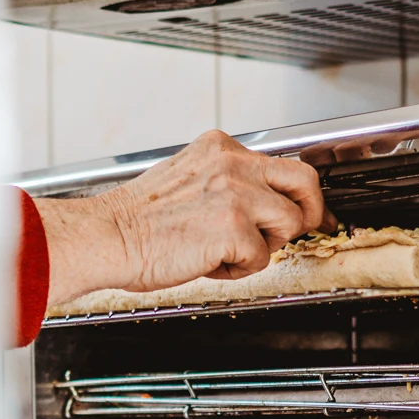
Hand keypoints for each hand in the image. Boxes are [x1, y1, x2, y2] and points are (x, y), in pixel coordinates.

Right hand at [32, 131, 334, 305]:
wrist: (107, 237)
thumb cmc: (138, 219)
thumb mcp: (189, 177)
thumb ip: (228, 181)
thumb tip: (265, 203)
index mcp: (221, 148)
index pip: (282, 162)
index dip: (300, 192)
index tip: (311, 208)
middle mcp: (233, 164)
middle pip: (305, 181)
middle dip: (311, 211)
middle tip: (303, 230)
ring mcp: (236, 194)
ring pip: (289, 223)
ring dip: (265, 245)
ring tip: (229, 250)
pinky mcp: (234, 228)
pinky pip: (261, 257)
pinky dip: (240, 269)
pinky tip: (211, 263)